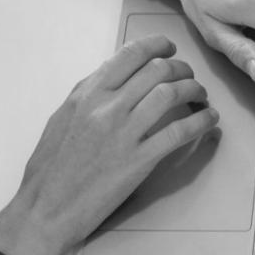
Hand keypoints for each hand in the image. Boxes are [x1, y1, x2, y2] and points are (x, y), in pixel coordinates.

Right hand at [0, 35, 218, 254]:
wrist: (45, 209)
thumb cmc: (50, 169)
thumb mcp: (61, 119)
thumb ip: (88, 95)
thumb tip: (115, 75)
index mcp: (86, 94)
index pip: (129, 55)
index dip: (157, 46)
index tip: (170, 48)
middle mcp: (106, 107)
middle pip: (157, 70)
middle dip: (181, 69)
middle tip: (189, 76)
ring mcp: (123, 133)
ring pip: (171, 94)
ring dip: (194, 90)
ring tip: (201, 96)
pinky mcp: (139, 161)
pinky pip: (179, 132)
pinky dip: (201, 122)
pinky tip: (209, 120)